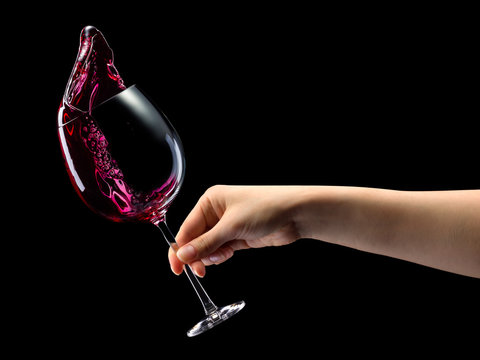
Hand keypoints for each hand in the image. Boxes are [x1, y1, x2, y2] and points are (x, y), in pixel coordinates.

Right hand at [168, 185, 301, 276]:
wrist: (295, 214)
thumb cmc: (266, 208)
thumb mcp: (232, 226)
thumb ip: (206, 243)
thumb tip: (183, 255)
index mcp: (210, 201)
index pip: (187, 228)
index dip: (179, 249)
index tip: (176, 268)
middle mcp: (216, 212)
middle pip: (196, 239)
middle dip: (196, 255)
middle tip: (199, 271)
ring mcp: (227, 225)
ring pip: (208, 247)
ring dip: (210, 256)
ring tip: (223, 256)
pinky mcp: (238, 236)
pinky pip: (221, 250)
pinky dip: (221, 256)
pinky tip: (227, 255)